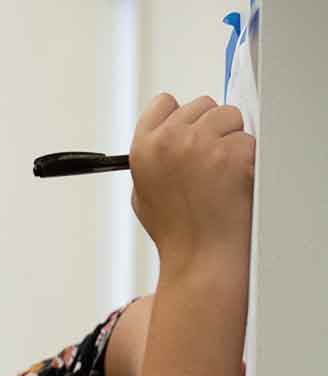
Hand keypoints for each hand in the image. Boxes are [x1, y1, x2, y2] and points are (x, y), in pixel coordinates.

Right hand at [130, 93, 255, 267]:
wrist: (200, 255)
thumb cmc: (175, 230)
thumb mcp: (142, 193)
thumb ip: (151, 158)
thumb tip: (164, 136)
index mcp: (143, 148)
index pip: (164, 103)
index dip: (179, 119)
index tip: (186, 135)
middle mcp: (170, 141)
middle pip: (202, 105)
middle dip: (208, 128)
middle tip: (206, 165)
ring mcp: (202, 144)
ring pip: (229, 116)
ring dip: (230, 139)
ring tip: (220, 174)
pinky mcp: (232, 153)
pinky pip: (249, 139)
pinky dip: (247, 159)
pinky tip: (233, 182)